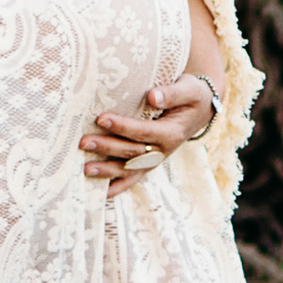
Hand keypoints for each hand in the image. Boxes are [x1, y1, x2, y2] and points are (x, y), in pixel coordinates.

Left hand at [81, 72, 217, 186]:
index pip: (143, 132)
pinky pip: (133, 179)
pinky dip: (118, 187)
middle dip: (107, 148)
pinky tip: (101, 193)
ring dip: (107, 171)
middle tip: (83, 142)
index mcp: (171, 133)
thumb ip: (172, 93)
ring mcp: (155, 159)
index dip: (122, 127)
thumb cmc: (191, 95)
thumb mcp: (189, 89)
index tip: (101, 118)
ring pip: (130, 170)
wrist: (200, 109)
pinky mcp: (149, 163)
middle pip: (132, 153)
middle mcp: (163, 151)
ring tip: (85, 169)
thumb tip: (152, 96)